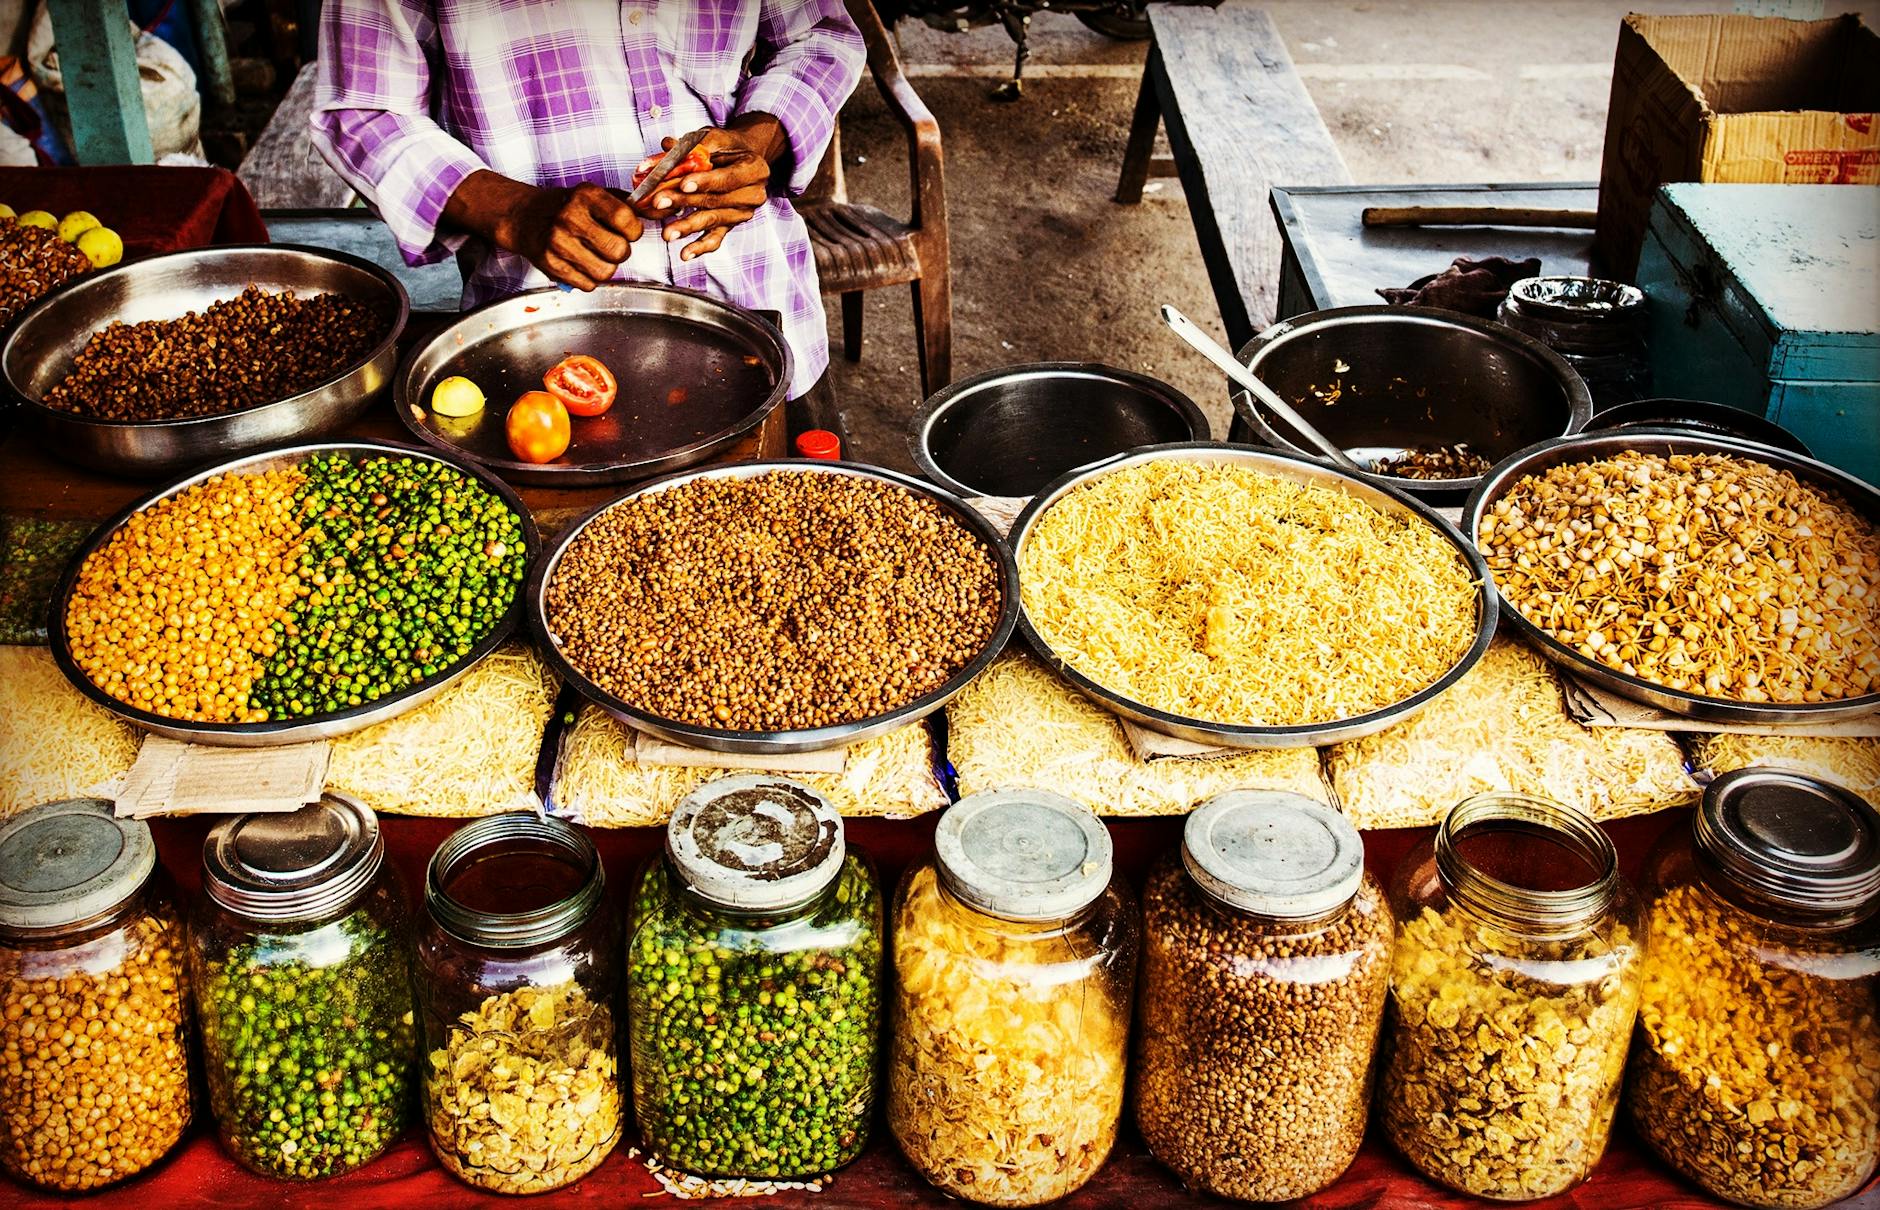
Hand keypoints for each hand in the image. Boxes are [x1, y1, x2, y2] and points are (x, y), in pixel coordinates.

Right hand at [444, 172, 642, 289]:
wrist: (525, 217)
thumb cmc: (570, 207)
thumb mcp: (600, 197)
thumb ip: (634, 206)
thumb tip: (667, 210)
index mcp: (586, 195)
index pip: (627, 220)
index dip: (634, 230)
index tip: (627, 230)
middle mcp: (569, 217)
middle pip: (619, 251)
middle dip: (622, 252)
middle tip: (611, 244)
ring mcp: (557, 242)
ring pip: (605, 272)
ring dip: (607, 267)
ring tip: (596, 255)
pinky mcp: (550, 264)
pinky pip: (588, 285)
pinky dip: (590, 278)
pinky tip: (581, 263)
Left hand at [640, 116, 785, 259]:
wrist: (742, 159)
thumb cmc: (727, 148)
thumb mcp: (713, 139)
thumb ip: (692, 145)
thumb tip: (666, 146)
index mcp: (754, 169)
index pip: (728, 178)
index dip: (706, 181)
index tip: (683, 183)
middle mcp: (753, 194)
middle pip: (717, 201)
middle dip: (686, 202)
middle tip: (660, 202)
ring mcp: (743, 212)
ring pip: (713, 220)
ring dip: (688, 226)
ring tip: (668, 233)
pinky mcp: (731, 225)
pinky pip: (716, 238)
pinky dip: (700, 247)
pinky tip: (685, 254)